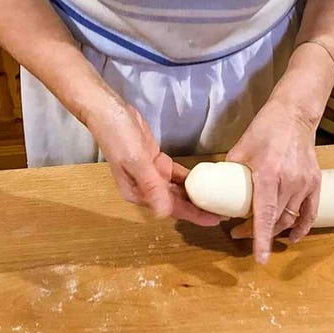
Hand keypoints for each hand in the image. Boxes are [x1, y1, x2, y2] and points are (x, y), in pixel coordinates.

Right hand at [87, 98, 220, 226]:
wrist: (109, 111)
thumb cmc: (119, 137)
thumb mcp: (136, 161)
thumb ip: (151, 186)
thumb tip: (163, 213)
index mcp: (137, 193)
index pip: (171, 209)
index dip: (194, 216)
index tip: (215, 221)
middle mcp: (145, 188)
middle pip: (177, 202)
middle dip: (199, 208)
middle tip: (224, 211)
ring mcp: (152, 174)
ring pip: (178, 190)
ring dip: (196, 195)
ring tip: (218, 199)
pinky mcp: (156, 161)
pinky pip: (177, 175)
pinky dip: (190, 179)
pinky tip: (205, 181)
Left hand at [227, 97, 321, 262]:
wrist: (294, 115)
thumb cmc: (265, 129)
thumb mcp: (240, 148)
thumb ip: (230, 171)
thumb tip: (216, 190)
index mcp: (269, 174)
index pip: (265, 214)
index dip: (261, 238)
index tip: (259, 258)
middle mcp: (290, 182)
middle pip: (276, 220)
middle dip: (257, 233)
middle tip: (238, 233)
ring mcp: (305, 183)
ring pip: (291, 218)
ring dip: (275, 230)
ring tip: (259, 232)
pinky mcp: (315, 182)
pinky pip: (310, 212)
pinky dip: (302, 227)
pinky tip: (293, 236)